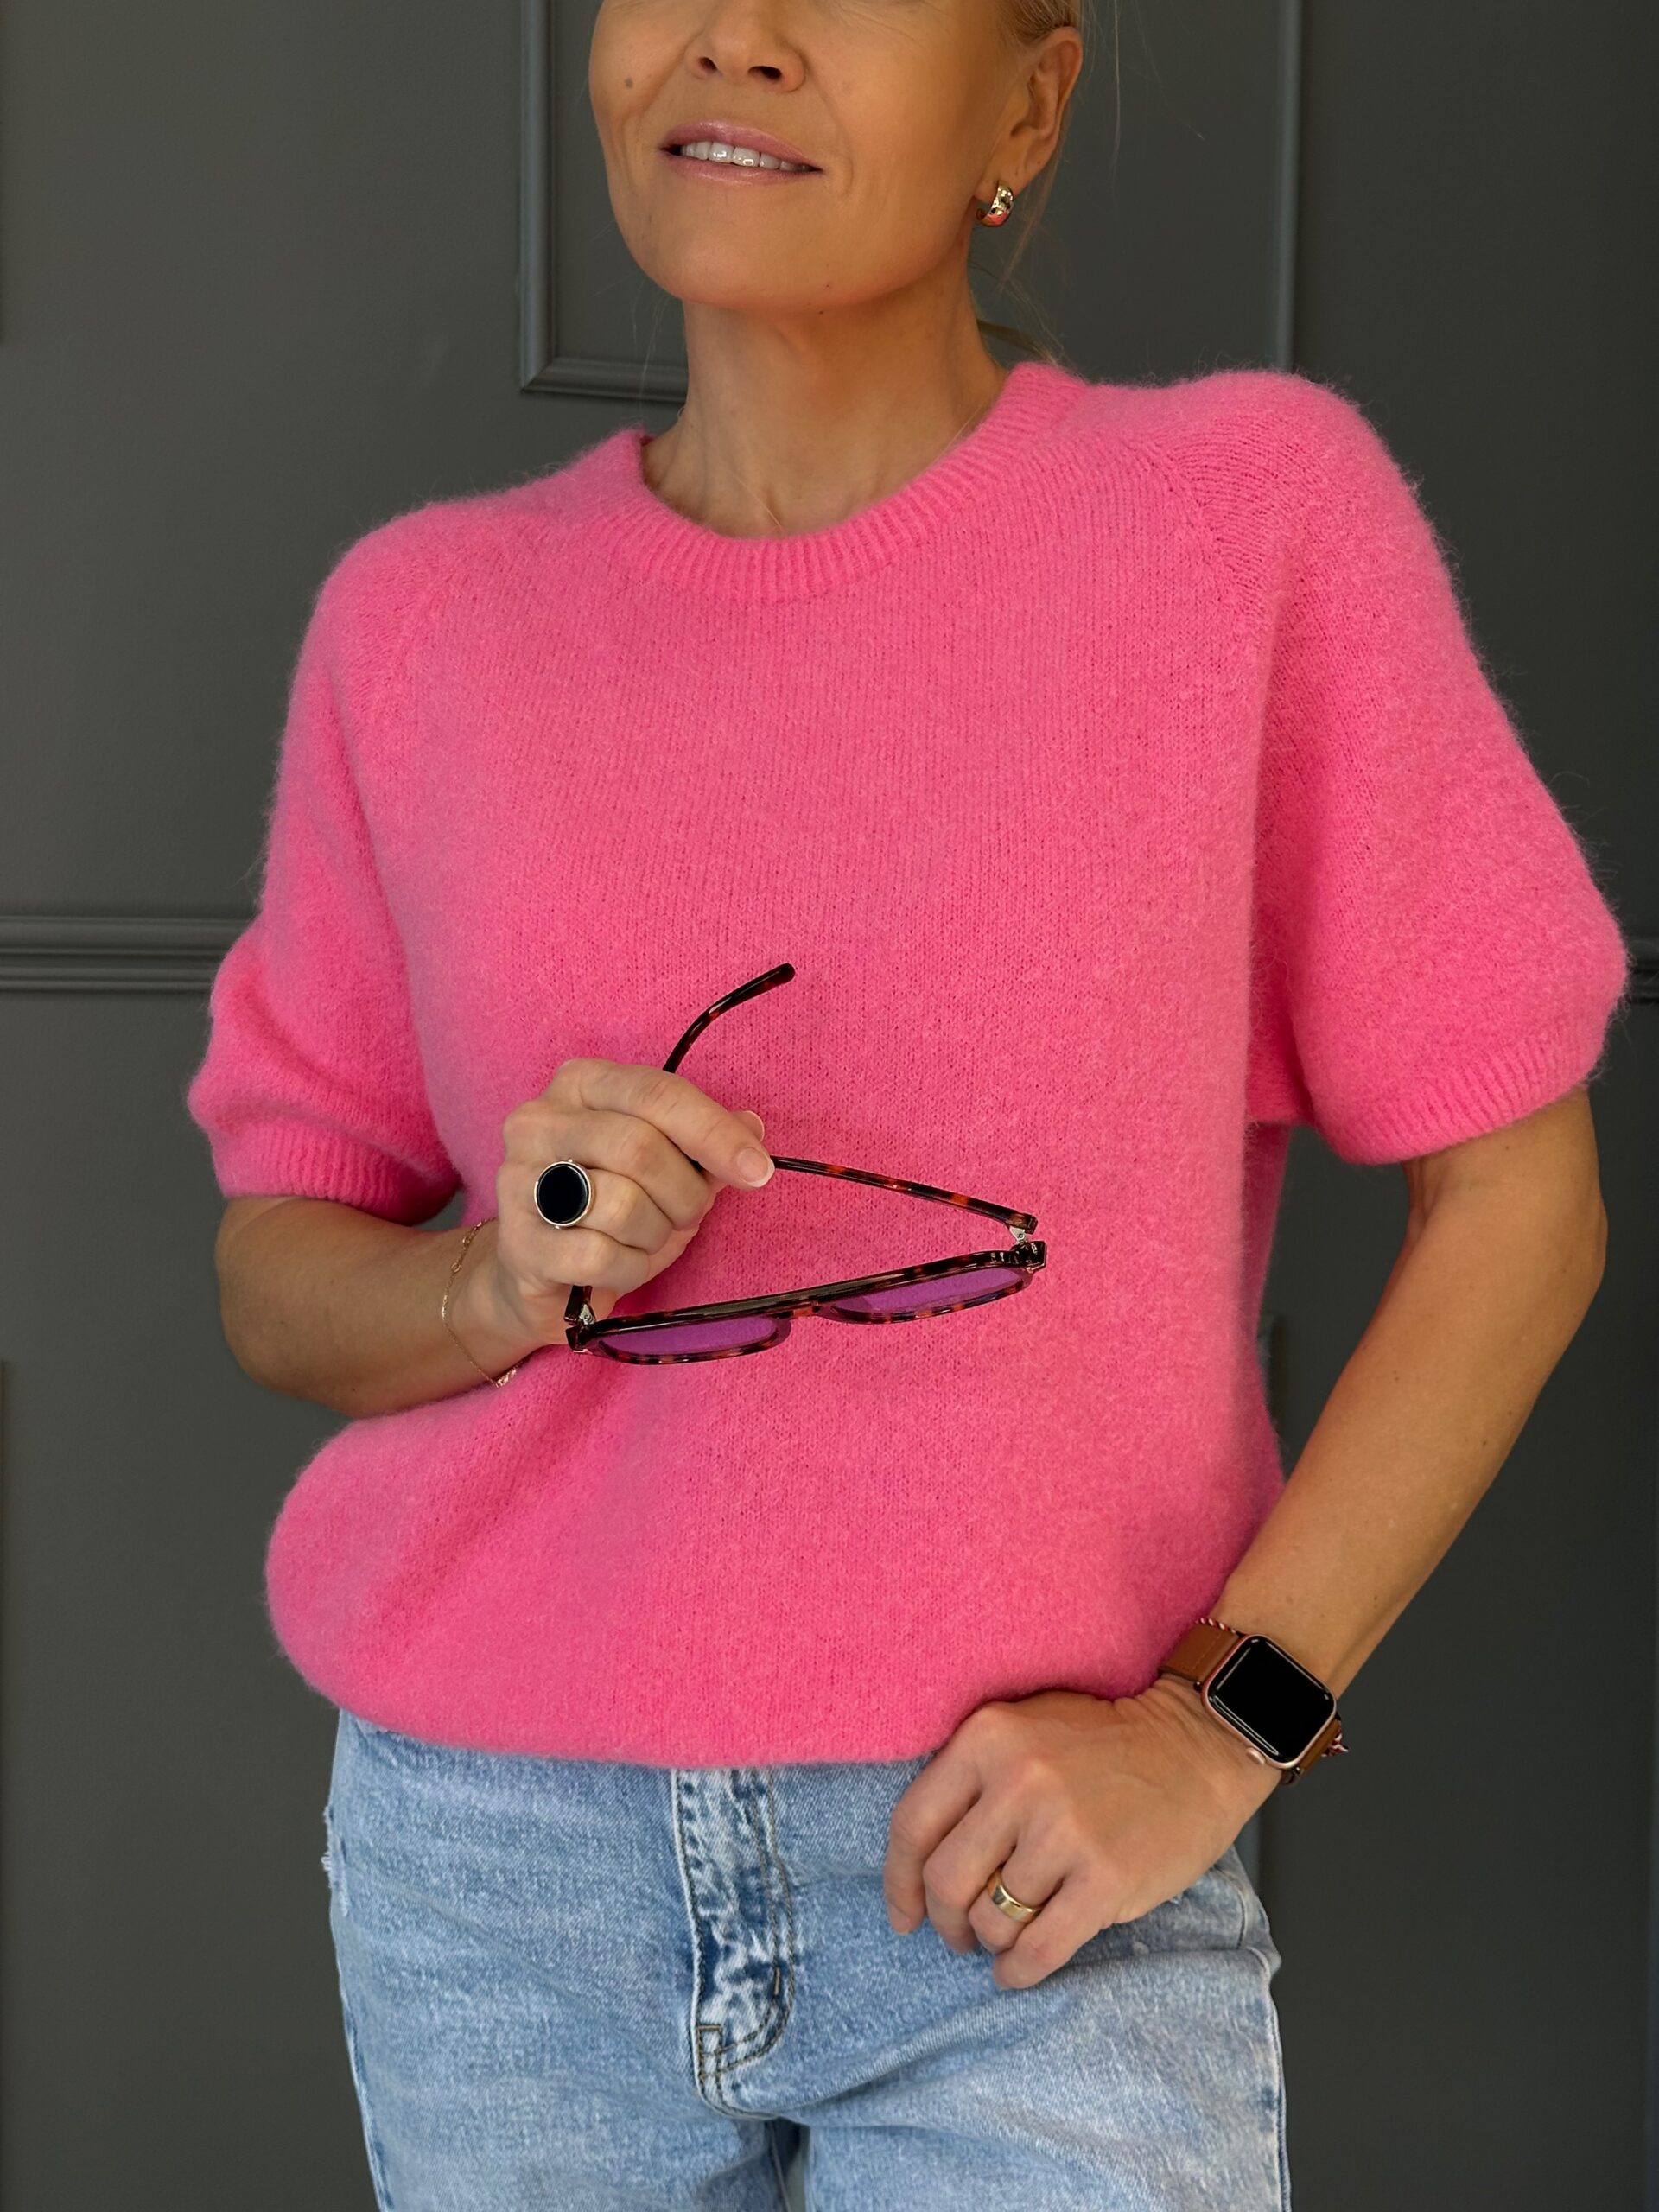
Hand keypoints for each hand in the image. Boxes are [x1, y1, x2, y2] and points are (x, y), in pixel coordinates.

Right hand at [478, 1059, 772, 1349]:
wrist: (542, 1275)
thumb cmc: (610, 1208)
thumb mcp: (665, 1167)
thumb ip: (703, 1144)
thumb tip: (752, 1129)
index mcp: (581, 1083)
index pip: (656, 1093)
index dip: (714, 1132)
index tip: (757, 1170)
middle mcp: (539, 1120)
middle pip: (639, 1148)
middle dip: (686, 1192)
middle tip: (692, 1214)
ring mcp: (519, 1180)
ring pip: (621, 1204)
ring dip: (657, 1232)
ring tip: (648, 1237)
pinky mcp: (518, 1241)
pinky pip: (601, 1255)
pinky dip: (630, 1268)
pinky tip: (622, 1264)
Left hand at [881, 1679, 1279, 1990]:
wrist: (1195, 1746)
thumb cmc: (1102, 1745)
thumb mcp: (1023, 1730)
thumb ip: (970, 1779)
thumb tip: (919, 1865)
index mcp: (987, 1738)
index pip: (912, 1823)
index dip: (899, 1882)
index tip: (904, 1914)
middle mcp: (1019, 1780)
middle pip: (946, 1880)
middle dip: (945, 1921)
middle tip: (957, 1934)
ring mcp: (1063, 1831)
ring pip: (992, 1918)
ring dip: (990, 1941)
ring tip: (1004, 1938)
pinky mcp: (1105, 1878)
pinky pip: (1038, 1949)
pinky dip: (1018, 1971)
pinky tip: (1015, 1971)